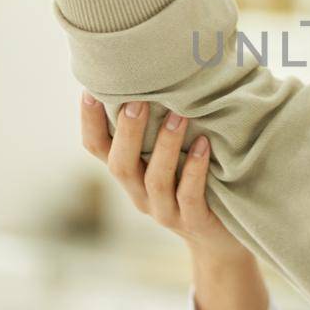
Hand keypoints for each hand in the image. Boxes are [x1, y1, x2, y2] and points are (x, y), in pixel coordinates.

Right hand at [80, 93, 252, 264]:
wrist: (220, 239)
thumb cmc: (195, 183)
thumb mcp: (171, 155)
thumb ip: (161, 123)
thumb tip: (165, 70)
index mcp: (129, 173)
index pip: (96, 148)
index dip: (88, 122)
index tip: (90, 90)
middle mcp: (139, 194)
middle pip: (120, 164)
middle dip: (127, 132)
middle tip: (137, 100)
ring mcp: (164, 211)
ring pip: (155, 179)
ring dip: (166, 145)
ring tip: (180, 115)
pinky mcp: (193, 222)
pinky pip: (189, 196)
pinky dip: (195, 170)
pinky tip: (205, 145)